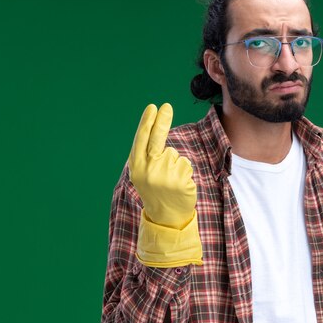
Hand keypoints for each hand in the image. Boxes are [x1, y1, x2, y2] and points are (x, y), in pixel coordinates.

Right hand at [128, 103, 196, 229]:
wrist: (166, 217)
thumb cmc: (156, 190)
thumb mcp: (144, 173)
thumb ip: (147, 155)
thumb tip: (156, 127)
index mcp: (136, 166)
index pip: (142, 139)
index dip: (147, 122)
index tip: (153, 107)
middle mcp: (148, 169)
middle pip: (157, 139)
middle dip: (162, 121)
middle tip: (166, 105)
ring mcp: (164, 175)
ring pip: (175, 155)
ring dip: (176, 164)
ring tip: (170, 180)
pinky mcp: (180, 181)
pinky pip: (185, 165)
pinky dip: (184, 172)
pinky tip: (179, 185)